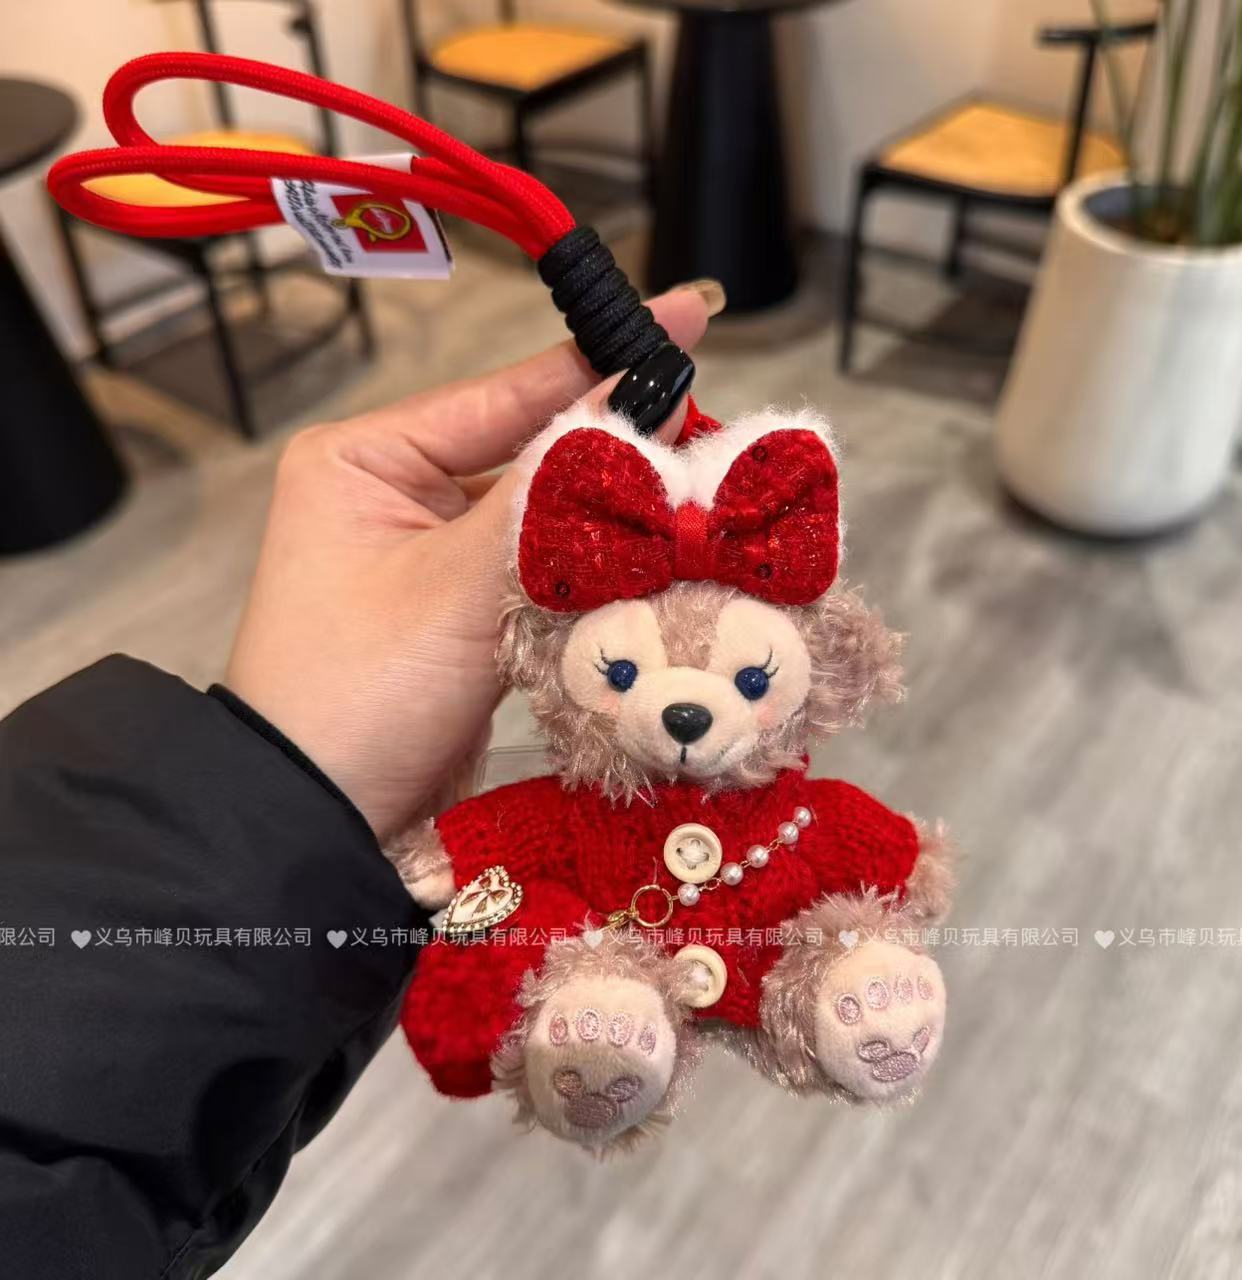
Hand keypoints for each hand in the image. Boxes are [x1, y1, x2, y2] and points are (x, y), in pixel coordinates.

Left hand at [225, 287, 712, 840]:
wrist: (321, 825)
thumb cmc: (358, 691)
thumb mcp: (454, 583)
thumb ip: (548, 496)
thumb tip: (633, 410)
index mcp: (365, 461)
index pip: (503, 394)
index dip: (598, 361)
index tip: (684, 315)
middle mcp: (396, 498)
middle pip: (531, 454)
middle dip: (616, 448)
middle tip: (712, 424)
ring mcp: (433, 562)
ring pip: (545, 519)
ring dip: (613, 518)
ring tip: (703, 491)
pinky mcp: (464, 618)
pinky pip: (543, 576)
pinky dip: (596, 575)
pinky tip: (660, 560)